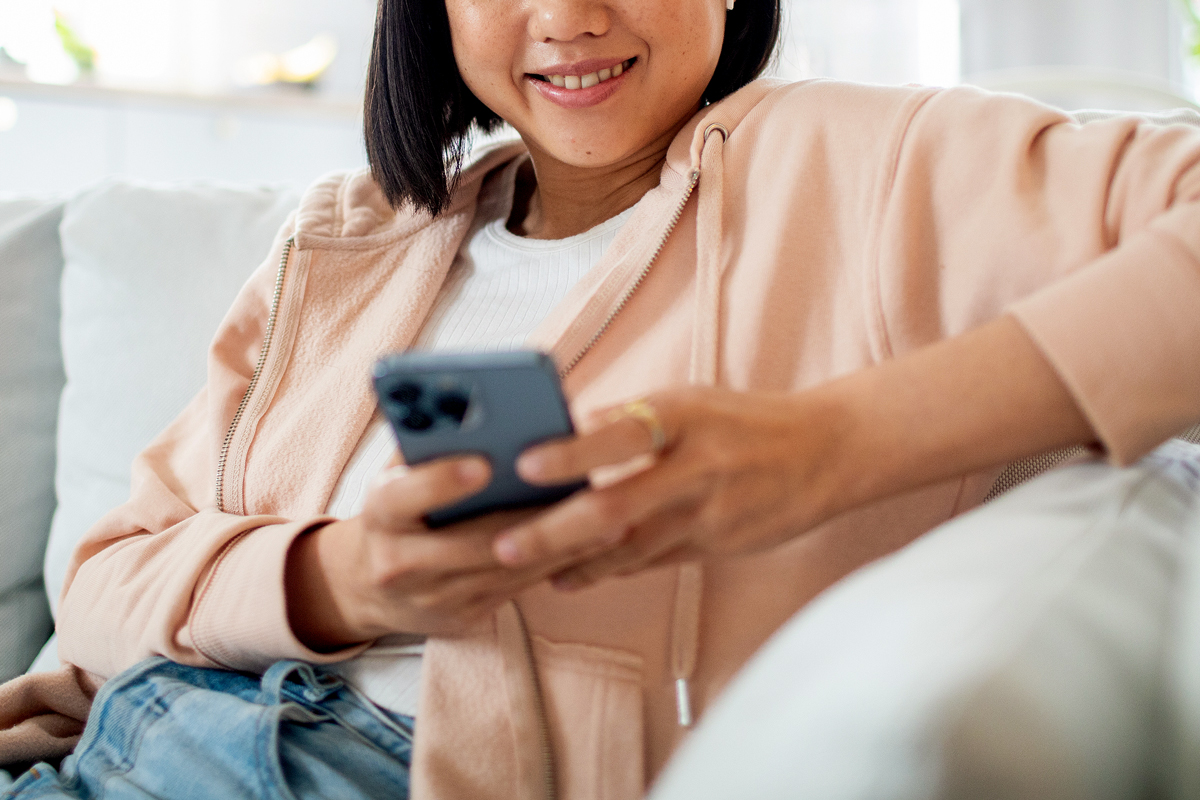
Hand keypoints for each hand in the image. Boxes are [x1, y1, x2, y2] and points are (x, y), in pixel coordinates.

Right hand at [285, 455, 602, 650]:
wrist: (365, 588)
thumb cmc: (397, 508)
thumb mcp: (396, 475)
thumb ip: (427, 446)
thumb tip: (477, 410)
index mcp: (379, 515)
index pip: (402, 496)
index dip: (440, 481)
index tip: (482, 463)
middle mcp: (399, 562)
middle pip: (473, 542)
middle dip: (532, 520)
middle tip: (583, 496)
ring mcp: (432, 597)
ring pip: (506, 570)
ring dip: (561, 546)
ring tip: (609, 521)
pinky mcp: (463, 618)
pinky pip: (517, 590)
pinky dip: (556, 565)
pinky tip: (593, 546)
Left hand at [491, 316, 1096, 591]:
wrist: (826, 453)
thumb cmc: (745, 421)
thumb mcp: (692, 401)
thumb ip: (631, 421)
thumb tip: (564, 433)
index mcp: (687, 417)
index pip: (622, 434)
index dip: (573, 453)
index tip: (525, 463)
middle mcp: (697, 468)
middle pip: (616, 506)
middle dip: (555, 531)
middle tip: (503, 543)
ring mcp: (708, 515)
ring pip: (628, 548)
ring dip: (571, 559)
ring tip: (518, 568)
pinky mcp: (715, 547)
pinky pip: (650, 563)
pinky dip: (606, 570)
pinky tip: (568, 577)